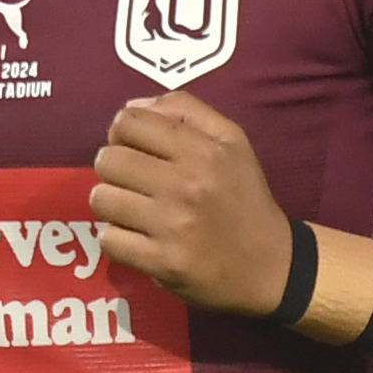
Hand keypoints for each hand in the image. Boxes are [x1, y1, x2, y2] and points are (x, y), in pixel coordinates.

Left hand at [89, 95, 296, 315]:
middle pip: (108, 159)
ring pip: (102, 199)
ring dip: (111, 203)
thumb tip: (132, 106)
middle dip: (113, 167)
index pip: (129, 122)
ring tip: (132, 209)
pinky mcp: (162, 263)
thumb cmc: (246, 198)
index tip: (133, 147)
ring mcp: (172, 226)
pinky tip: (136, 237)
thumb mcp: (232, 141)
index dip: (121, 131)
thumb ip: (186, 110)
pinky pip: (109, 239)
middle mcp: (185, 185)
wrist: (270, 265)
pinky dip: (116, 238)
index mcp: (202, 151)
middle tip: (131, 180)